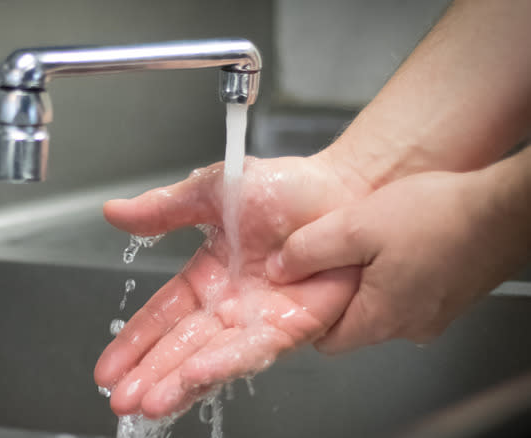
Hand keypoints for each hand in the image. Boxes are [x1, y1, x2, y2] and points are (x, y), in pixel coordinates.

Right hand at [94, 156, 367, 418]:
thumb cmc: (284, 187)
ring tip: (148, 404)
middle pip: (179, 348)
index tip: (106, 370)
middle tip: (120, 400)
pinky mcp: (291, 328)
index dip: (133, 343)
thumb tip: (112, 213)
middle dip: (148, 375)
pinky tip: (194, 377)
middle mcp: (228, 307)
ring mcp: (258, 322)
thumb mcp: (210, 192)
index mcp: (206, 278)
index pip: (161, 317)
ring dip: (178, 383)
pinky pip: (252, 350)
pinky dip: (222, 364)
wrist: (342, 187)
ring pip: (211, 359)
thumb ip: (162, 209)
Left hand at [267, 169, 525, 352]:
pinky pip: (410, 291)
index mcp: (382, 319)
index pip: (326, 339)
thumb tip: (280, 269)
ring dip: (370, 276)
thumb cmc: (439, 217)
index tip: (301, 282)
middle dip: (338, 289)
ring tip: (372, 240)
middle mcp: (410, 326)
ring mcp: (435, 313)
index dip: (307, 310)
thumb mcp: (355, 226)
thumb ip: (309, 250)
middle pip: (354, 320)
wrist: (506, 208)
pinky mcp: (452, 295)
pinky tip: (402, 240)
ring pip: (383, 303)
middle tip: (336, 252)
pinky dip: (398, 270)